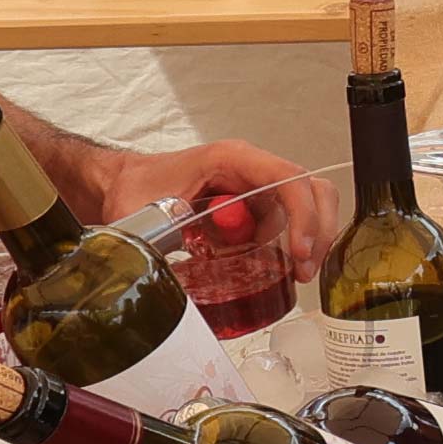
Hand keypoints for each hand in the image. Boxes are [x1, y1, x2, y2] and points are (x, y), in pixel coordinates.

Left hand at [78, 138, 337, 286]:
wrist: (123, 183)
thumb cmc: (134, 187)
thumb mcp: (141, 214)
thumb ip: (154, 241)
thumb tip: (167, 283)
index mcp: (231, 160)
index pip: (287, 178)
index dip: (302, 214)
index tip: (299, 251)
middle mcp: (251, 170)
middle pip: (311, 189)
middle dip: (319, 230)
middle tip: (304, 270)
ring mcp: (256, 189)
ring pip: (307, 205)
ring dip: (311, 240)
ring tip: (296, 274)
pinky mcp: (254, 209)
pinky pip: (288, 222)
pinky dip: (295, 245)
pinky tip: (282, 268)